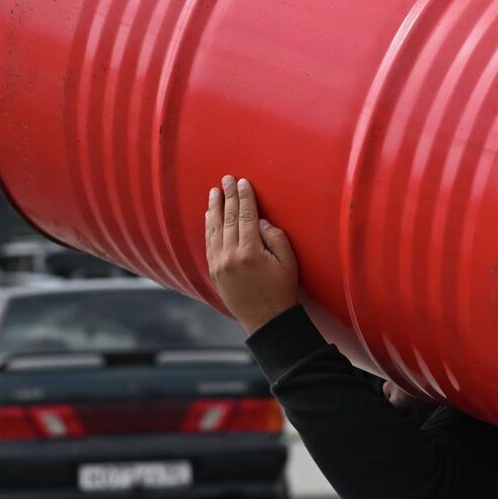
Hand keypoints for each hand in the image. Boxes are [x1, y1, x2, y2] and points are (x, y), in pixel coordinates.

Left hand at [204, 175, 299, 333]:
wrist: (265, 320)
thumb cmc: (281, 291)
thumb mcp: (288, 263)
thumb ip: (276, 237)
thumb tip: (261, 221)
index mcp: (251, 252)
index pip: (246, 216)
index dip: (245, 197)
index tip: (243, 182)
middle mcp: (231, 255)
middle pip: (228, 218)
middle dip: (228, 196)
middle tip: (227, 178)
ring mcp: (219, 263)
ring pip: (215, 228)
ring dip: (214, 208)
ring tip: (215, 191)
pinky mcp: (214, 271)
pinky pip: (209, 242)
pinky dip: (209, 226)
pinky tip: (209, 215)